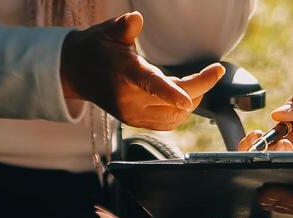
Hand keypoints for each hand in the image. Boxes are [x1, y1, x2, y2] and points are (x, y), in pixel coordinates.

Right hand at [60, 12, 223, 130]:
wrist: (77, 73)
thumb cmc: (97, 48)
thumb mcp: (108, 32)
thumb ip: (124, 27)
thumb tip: (136, 18)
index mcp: (125, 75)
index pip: (151, 85)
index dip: (171, 93)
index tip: (189, 100)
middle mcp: (129, 100)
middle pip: (173, 101)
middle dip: (200, 87)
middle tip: (214, 71)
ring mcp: (133, 115)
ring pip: (174, 115)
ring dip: (192, 99)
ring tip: (198, 81)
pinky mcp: (136, 122)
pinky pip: (167, 122)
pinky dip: (180, 110)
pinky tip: (184, 95)